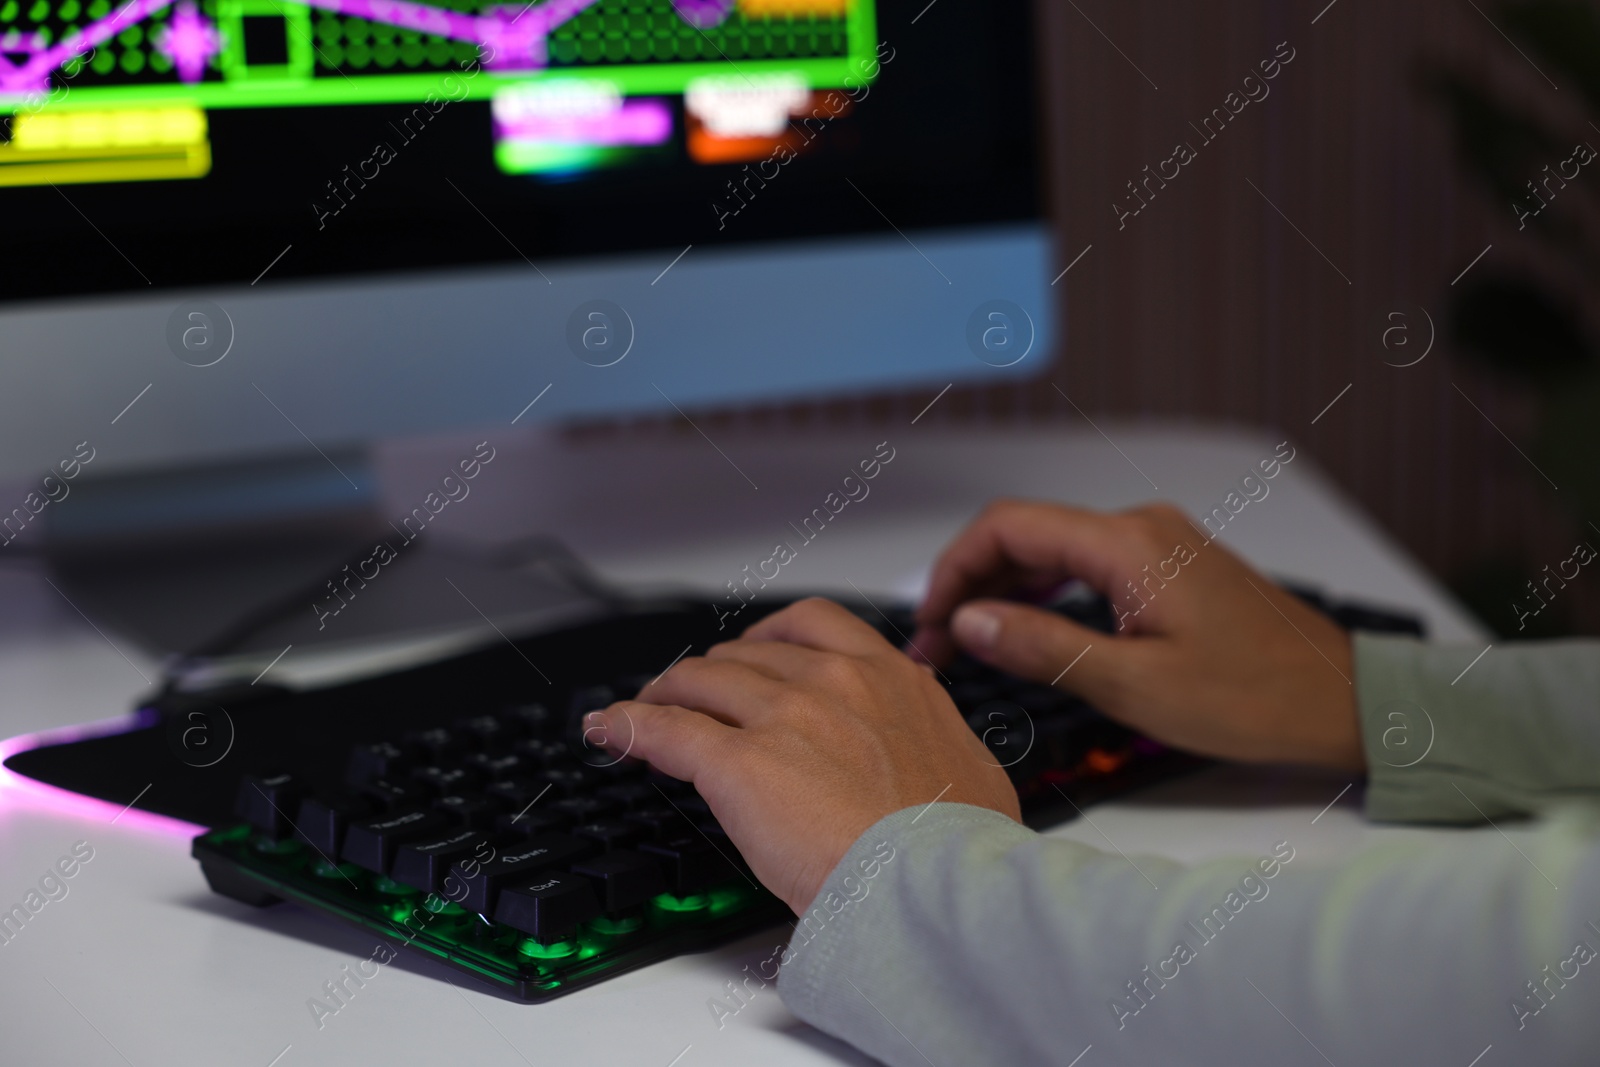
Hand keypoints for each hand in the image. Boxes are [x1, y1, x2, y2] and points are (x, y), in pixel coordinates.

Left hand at [586, 598, 1019, 913]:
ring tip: (645, 707)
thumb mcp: (967, 769)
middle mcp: (833, 682)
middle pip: (747, 654)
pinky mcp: (737, 761)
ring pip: (701, 681)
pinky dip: (629, 724)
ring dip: (666, 692)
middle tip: (696, 693)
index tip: (754, 654)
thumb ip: (935, 741)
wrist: (931, 886)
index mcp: (891, 678)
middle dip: (714, 670)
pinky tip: (610, 728)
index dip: (769, 637)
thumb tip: (936, 753)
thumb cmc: (955, 844)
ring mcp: (783, 716)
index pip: (814, 625)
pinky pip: (666, 729)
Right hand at [909, 500, 1362, 769]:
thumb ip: (1042, 646)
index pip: (1008, 529)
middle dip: (970, 586)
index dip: (953, 572)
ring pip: (1055, 551)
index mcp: (1129, 545)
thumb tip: (968, 622)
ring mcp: (1159, 544)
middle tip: (937, 650)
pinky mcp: (1171, 567)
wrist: (1340, 701)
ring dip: (1005, 593)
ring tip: (970, 647)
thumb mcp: (1132, 685)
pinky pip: (1088, 566)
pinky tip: (1028, 632)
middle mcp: (1142, 529)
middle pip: (1026, 535)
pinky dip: (1046, 595)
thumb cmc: (1255, 698)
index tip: (927, 624)